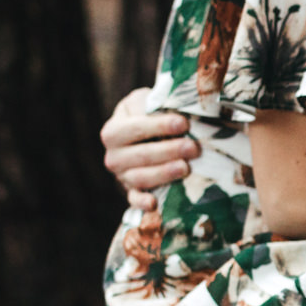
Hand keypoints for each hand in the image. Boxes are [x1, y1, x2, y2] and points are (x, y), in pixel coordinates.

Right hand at [101, 88, 201, 210]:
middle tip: (193, 147)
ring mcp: (122, 176)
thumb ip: (154, 104)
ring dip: (164, 173)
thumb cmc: (148, 114)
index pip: (135, 129)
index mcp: (113, 131)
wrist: (144, 134)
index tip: (183, 123)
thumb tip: (175, 109)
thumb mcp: (146, 101)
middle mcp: (113, 156)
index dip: (160, 126)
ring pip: (140, 177)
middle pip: (140, 155)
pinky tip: (154, 203)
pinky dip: (142, 203)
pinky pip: (134, 200)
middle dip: (168, 151)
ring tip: (186, 167)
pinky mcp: (131, 191)